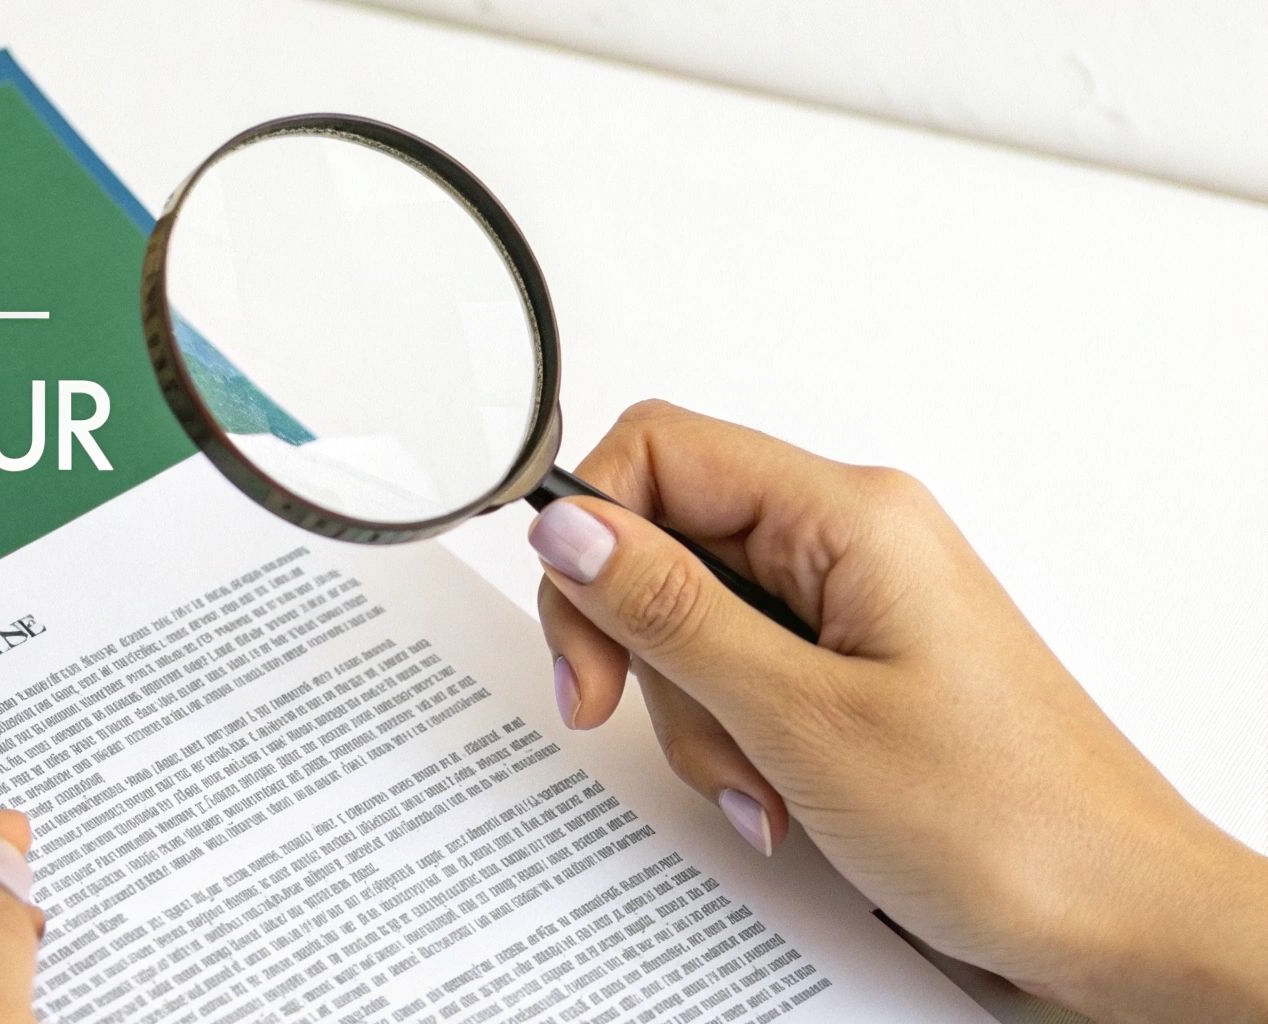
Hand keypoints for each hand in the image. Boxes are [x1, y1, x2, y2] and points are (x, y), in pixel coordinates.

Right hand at [529, 400, 1267, 1022]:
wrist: (1123, 923)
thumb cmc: (1010, 824)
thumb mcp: (803, 717)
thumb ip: (673, 613)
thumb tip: (569, 526)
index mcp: (849, 516)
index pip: (661, 450)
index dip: (592, 534)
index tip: (581, 639)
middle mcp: (850, 541)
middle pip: (666, 541)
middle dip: (642, 648)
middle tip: (627, 717)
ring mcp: (852, 605)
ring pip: (695, 622)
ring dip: (694, 714)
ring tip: (758, 785)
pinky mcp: (852, 666)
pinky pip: (744, 674)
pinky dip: (736, 739)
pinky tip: (777, 796)